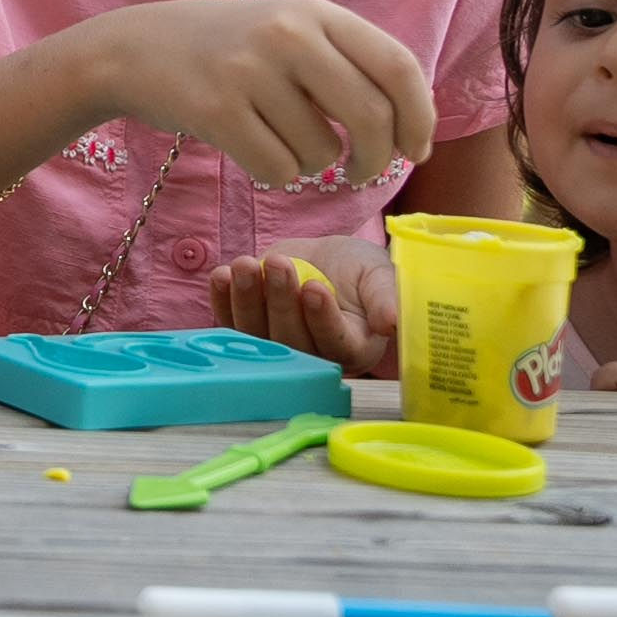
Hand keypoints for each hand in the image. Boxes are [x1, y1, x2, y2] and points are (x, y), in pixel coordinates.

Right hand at [73, 0, 434, 189]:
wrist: (134, 48)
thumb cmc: (228, 50)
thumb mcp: (290, 30)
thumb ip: (348, 63)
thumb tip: (410, 124)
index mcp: (317, 12)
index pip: (398, 67)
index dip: (419, 117)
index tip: (415, 150)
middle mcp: (288, 34)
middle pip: (370, 117)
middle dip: (375, 160)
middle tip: (360, 172)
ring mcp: (250, 70)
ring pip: (320, 152)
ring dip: (310, 165)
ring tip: (278, 141)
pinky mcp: (216, 109)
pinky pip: (277, 169)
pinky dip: (274, 174)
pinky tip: (252, 149)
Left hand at [206, 240, 397, 377]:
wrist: (326, 260)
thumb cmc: (360, 271)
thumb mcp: (379, 276)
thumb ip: (386, 298)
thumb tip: (394, 322)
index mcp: (353, 348)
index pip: (336, 343)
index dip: (322, 318)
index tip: (315, 286)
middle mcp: (314, 356)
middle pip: (292, 340)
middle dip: (282, 300)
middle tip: (280, 263)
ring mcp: (278, 346)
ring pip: (258, 333)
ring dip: (248, 298)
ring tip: (246, 264)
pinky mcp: (250, 330)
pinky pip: (231, 322)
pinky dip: (222, 300)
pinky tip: (222, 275)